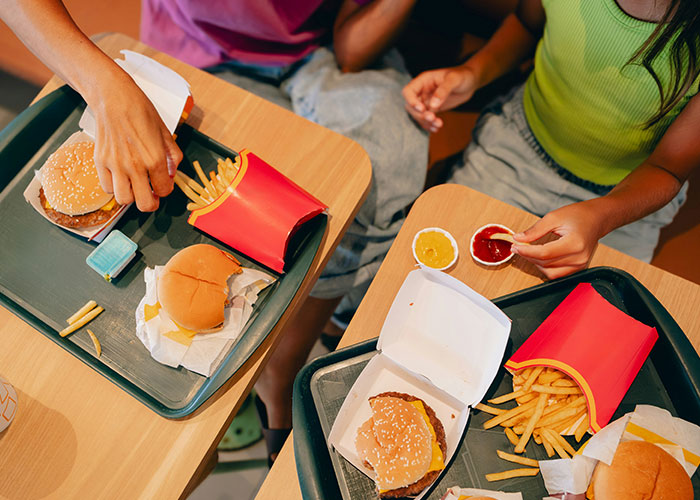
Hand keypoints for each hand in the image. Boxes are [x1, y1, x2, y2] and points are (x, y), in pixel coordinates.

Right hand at [91, 76, 182, 211]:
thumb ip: (172, 156)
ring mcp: (115, 166)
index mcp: (154, 159)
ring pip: (124, 200)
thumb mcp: (165, 132)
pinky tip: (121, 178)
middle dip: (150, 202)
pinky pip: (107, 188)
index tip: (163, 184)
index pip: (164, 190)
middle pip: (144, 204)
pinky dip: (115, 188)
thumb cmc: (140, 111)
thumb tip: (172, 173)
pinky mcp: (100, 162)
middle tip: (151, 195)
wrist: (113, 98)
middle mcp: (134, 166)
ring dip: (131, 196)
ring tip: (135, 186)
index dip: (166, 190)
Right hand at [402, 66, 477, 131]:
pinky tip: (437, 128)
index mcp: (423, 80)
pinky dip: (430, 125)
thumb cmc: (462, 76)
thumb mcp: (454, 80)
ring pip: (418, 115)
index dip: (411, 101)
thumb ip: (443, 91)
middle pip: (411, 106)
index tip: (422, 109)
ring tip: (438, 124)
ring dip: (426, 122)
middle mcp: (422, 91)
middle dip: (420, 115)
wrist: (470, 81)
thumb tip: (433, 105)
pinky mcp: (433, 109)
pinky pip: (426, 119)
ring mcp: (427, 101)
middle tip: (432, 118)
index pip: (408, 91)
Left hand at [511, 202, 606, 279]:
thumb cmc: (579, 215)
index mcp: (575, 243)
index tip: (515, 246)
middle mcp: (579, 257)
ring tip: (529, 251)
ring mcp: (580, 265)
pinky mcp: (579, 268)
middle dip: (528, 256)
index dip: (526, 251)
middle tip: (518, 246)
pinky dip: (545, 267)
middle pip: (545, 263)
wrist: (597, 219)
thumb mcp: (554, 217)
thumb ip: (535, 230)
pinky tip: (540, 256)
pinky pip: (557, 274)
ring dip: (535, 263)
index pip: (544, 253)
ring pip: (549, 272)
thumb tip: (518, 239)